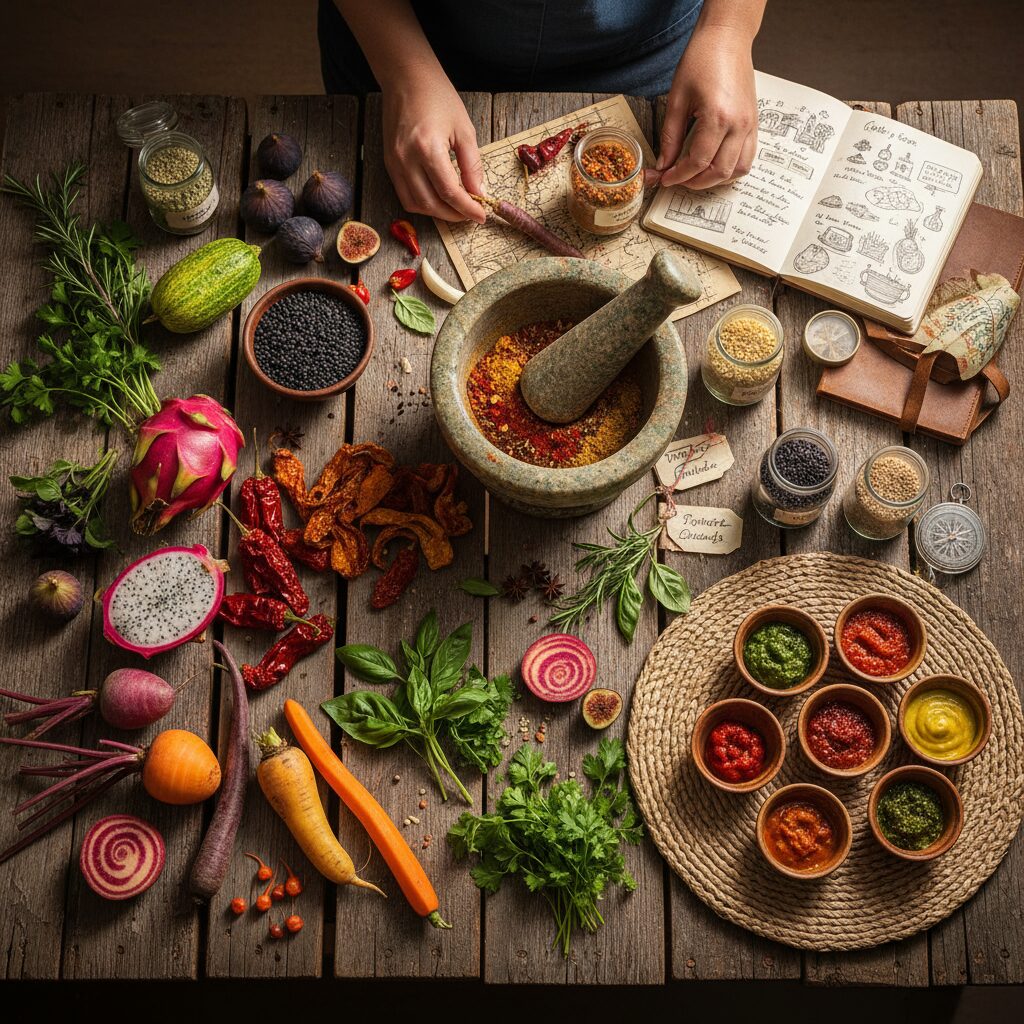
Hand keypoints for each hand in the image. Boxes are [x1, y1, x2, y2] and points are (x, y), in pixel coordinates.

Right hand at [382, 67, 485, 222]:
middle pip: (431, 203)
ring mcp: (394, 163)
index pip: (449, 191)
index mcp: (427, 148)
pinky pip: (405, 195)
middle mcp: (406, 159)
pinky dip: (422, 203)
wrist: (406, 77)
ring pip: (415, 204)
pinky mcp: (389, 163)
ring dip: (437, 213)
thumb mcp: (464, 129)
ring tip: (455, 209)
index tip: (481, 215)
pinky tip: (438, 199)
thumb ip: (472, 165)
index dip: (467, 208)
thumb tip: (478, 194)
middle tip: (470, 214)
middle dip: (453, 214)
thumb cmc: (437, 97)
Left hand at [656, 25, 757, 189]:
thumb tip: (664, 164)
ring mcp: (750, 125)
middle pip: (719, 171)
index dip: (678, 175)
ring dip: (715, 179)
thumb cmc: (702, 59)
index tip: (664, 178)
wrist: (727, 38)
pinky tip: (713, 163)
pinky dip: (730, 168)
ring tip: (696, 175)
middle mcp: (739, 124)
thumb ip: (670, 137)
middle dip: (695, 182)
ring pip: (737, 170)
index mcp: (718, 116)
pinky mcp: (754, 123)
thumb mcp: (677, 99)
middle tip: (677, 178)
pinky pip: (747, 157)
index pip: (698, 161)